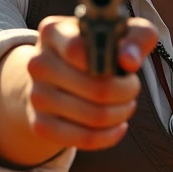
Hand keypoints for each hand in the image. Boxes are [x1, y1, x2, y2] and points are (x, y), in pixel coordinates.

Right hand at [26, 15, 157, 151]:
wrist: (58, 77)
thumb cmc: (98, 50)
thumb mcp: (122, 33)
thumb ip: (136, 36)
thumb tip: (129, 61)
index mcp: (53, 32)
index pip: (79, 49)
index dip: (111, 62)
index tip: (126, 67)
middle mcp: (38, 62)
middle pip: (97, 89)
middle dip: (127, 92)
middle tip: (132, 88)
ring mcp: (36, 95)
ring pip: (95, 116)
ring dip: (122, 113)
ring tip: (126, 104)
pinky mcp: (40, 124)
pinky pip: (85, 139)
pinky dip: (110, 136)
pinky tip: (119, 126)